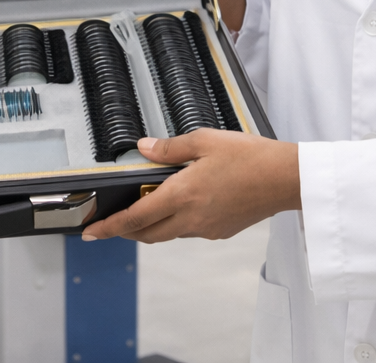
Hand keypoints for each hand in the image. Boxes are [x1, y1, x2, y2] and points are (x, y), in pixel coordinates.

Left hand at [81, 130, 299, 242]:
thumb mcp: (204, 140)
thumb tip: (144, 148)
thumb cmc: (250, 157)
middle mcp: (191, 218)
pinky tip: (186, 204)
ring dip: (153, 225)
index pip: (134, 218)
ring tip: (149, 206)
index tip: (91, 232)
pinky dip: (178, 222)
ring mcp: (206, 229)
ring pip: (168, 233)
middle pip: (147, 234)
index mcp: (182, 195)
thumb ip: (169, 148)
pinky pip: (190, 231)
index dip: (109, 227)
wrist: (285, 178)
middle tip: (113, 222)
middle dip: (126, 231)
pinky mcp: (220, 232)